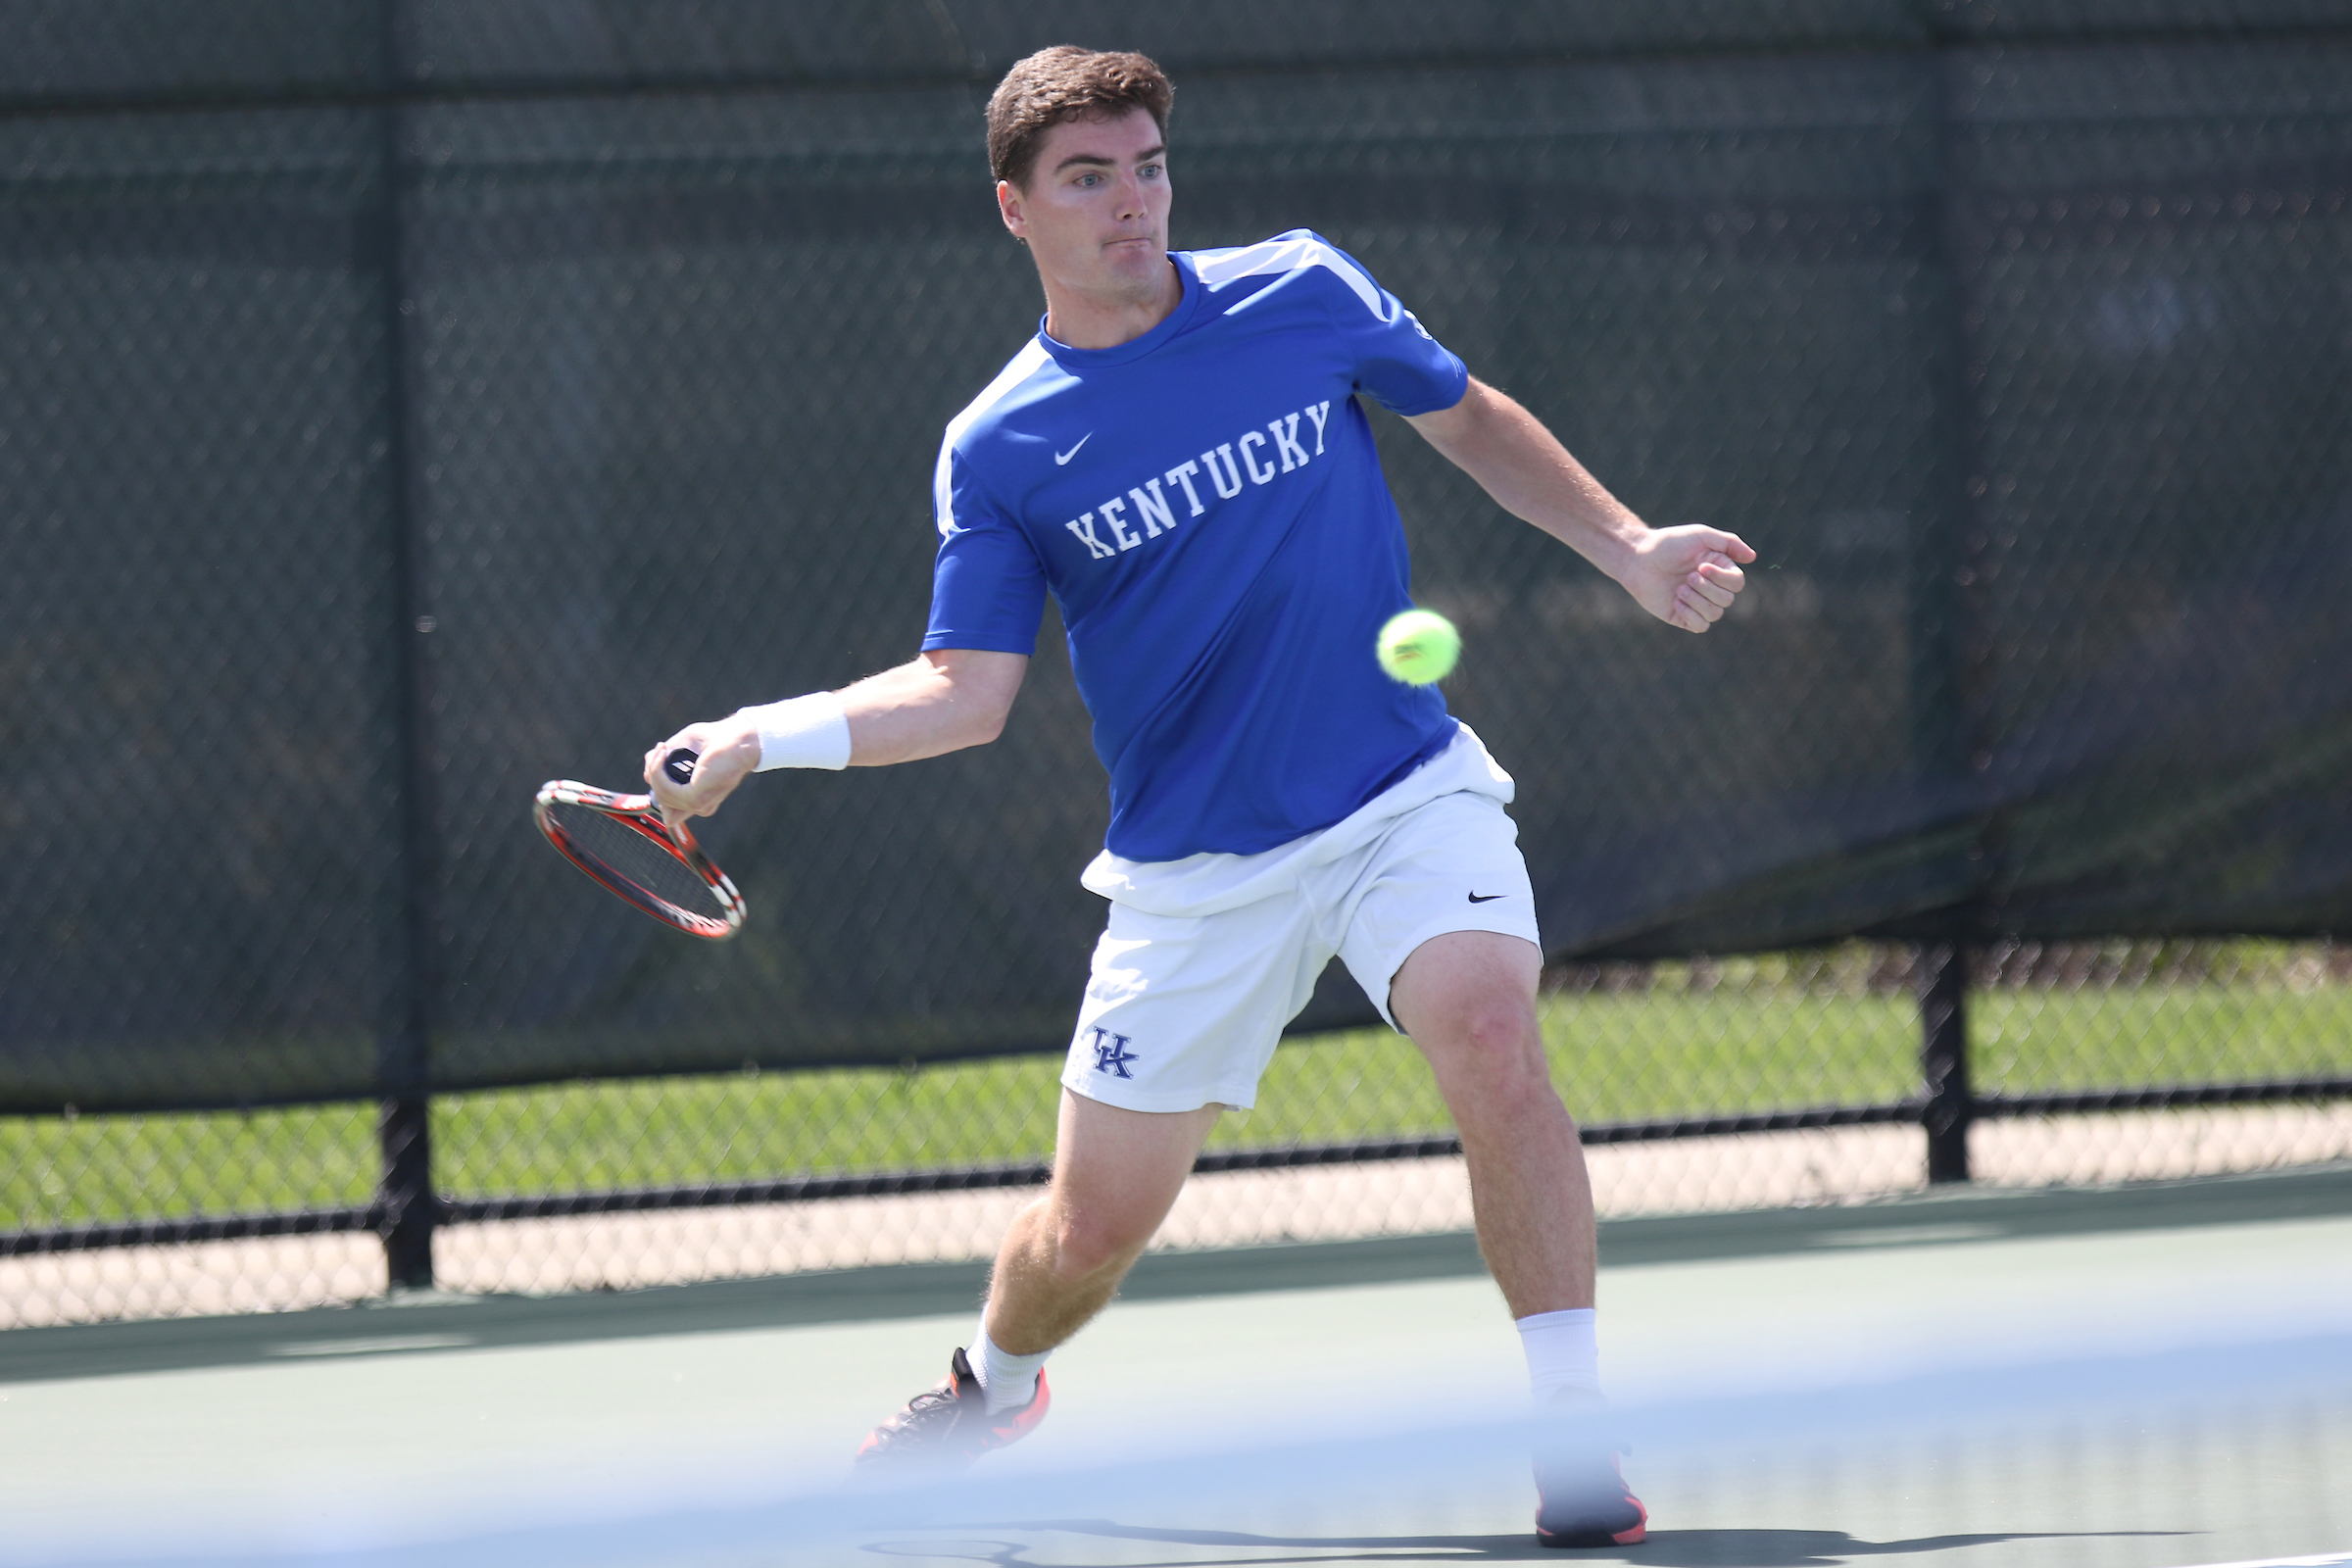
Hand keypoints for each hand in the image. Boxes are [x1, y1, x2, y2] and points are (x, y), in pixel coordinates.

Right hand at [641, 713, 759, 837]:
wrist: (739, 738)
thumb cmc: (716, 740)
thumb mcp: (683, 751)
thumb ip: (665, 766)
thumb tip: (646, 775)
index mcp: (699, 800)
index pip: (668, 810)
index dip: (657, 783)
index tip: (661, 758)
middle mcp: (700, 806)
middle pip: (660, 800)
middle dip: (654, 774)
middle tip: (661, 749)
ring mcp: (698, 805)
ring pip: (659, 794)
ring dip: (654, 769)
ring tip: (662, 748)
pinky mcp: (696, 798)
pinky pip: (664, 789)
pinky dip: (658, 770)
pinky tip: (663, 753)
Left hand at [1617, 525, 1755, 632]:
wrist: (1638, 559)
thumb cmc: (1668, 544)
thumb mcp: (1701, 535)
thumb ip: (1729, 542)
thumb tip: (1753, 557)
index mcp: (1719, 569)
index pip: (1737, 583)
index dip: (1722, 578)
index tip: (1701, 566)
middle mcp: (1711, 587)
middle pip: (1727, 600)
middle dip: (1707, 589)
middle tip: (1687, 577)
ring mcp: (1697, 603)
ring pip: (1715, 614)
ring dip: (1697, 601)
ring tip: (1679, 589)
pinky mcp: (1682, 617)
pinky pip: (1700, 626)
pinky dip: (1691, 616)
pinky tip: (1676, 602)